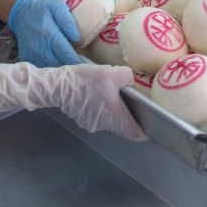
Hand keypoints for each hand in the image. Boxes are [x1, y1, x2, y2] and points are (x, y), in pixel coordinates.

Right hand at [0, 62, 146, 140]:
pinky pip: (96, 116)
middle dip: (127, 114)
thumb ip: (128, 77)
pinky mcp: (82, 120)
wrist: (57, 86)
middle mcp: (106, 126)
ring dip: (111, 109)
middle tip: (130, 100)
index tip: (149, 123)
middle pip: (123, 125)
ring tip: (109, 93)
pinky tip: (95, 94)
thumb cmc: (87, 81)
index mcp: (117, 118)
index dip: (145, 130)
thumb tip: (131, 80)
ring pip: (109, 119)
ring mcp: (92, 125)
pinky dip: (98, 107)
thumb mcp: (113, 73)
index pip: (137, 134)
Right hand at [8, 0, 81, 65]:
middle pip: (59, 65)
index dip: (77, 63)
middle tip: (80, 68)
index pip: (66, 55)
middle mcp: (40, 47)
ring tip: (69, 67)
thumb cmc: (42, 7)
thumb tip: (76, 38)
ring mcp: (32, 54)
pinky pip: (40, 68)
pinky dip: (49, 68)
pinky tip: (56, 65)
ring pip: (50, 69)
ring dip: (60, 69)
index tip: (86, 67)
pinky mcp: (27, 57)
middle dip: (70, 68)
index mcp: (49, 34)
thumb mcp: (57, 6)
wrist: (20, 11)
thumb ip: (67, 21)